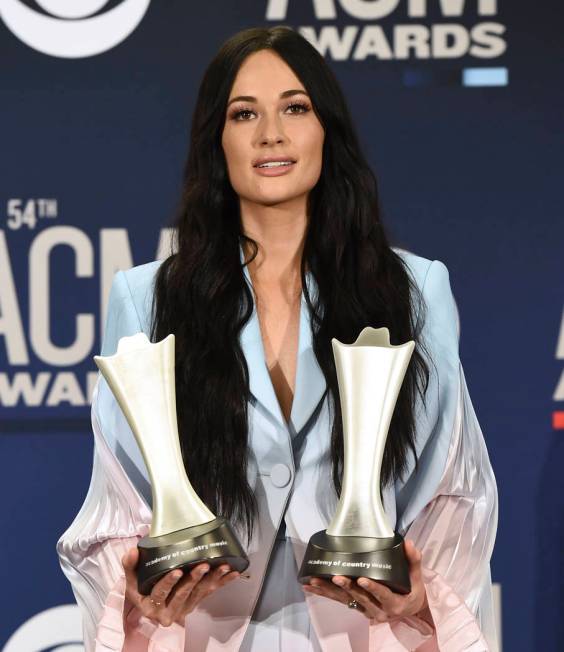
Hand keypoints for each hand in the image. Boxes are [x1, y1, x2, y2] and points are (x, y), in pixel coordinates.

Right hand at [122, 547, 239, 626]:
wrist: (148, 603)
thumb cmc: (140, 589)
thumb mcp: (131, 580)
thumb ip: (130, 565)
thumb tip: (132, 551)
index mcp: (150, 605)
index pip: (160, 593)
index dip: (168, 583)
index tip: (177, 571)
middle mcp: (167, 611)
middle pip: (182, 595)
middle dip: (194, 580)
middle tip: (204, 566)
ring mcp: (183, 609)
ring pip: (198, 594)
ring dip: (212, 580)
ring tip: (221, 567)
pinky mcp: (194, 604)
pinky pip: (209, 593)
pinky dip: (222, 582)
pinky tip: (232, 574)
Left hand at [302, 539, 429, 623]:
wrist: (409, 609)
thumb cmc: (412, 592)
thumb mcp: (416, 579)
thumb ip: (413, 561)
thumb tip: (410, 543)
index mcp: (394, 603)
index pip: (382, 595)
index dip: (372, 588)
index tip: (362, 579)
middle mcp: (378, 610)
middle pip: (360, 598)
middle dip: (347, 588)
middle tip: (336, 577)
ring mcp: (366, 610)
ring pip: (346, 600)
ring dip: (329, 591)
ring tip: (315, 582)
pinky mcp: (357, 607)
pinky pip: (339, 600)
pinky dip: (324, 593)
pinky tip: (311, 586)